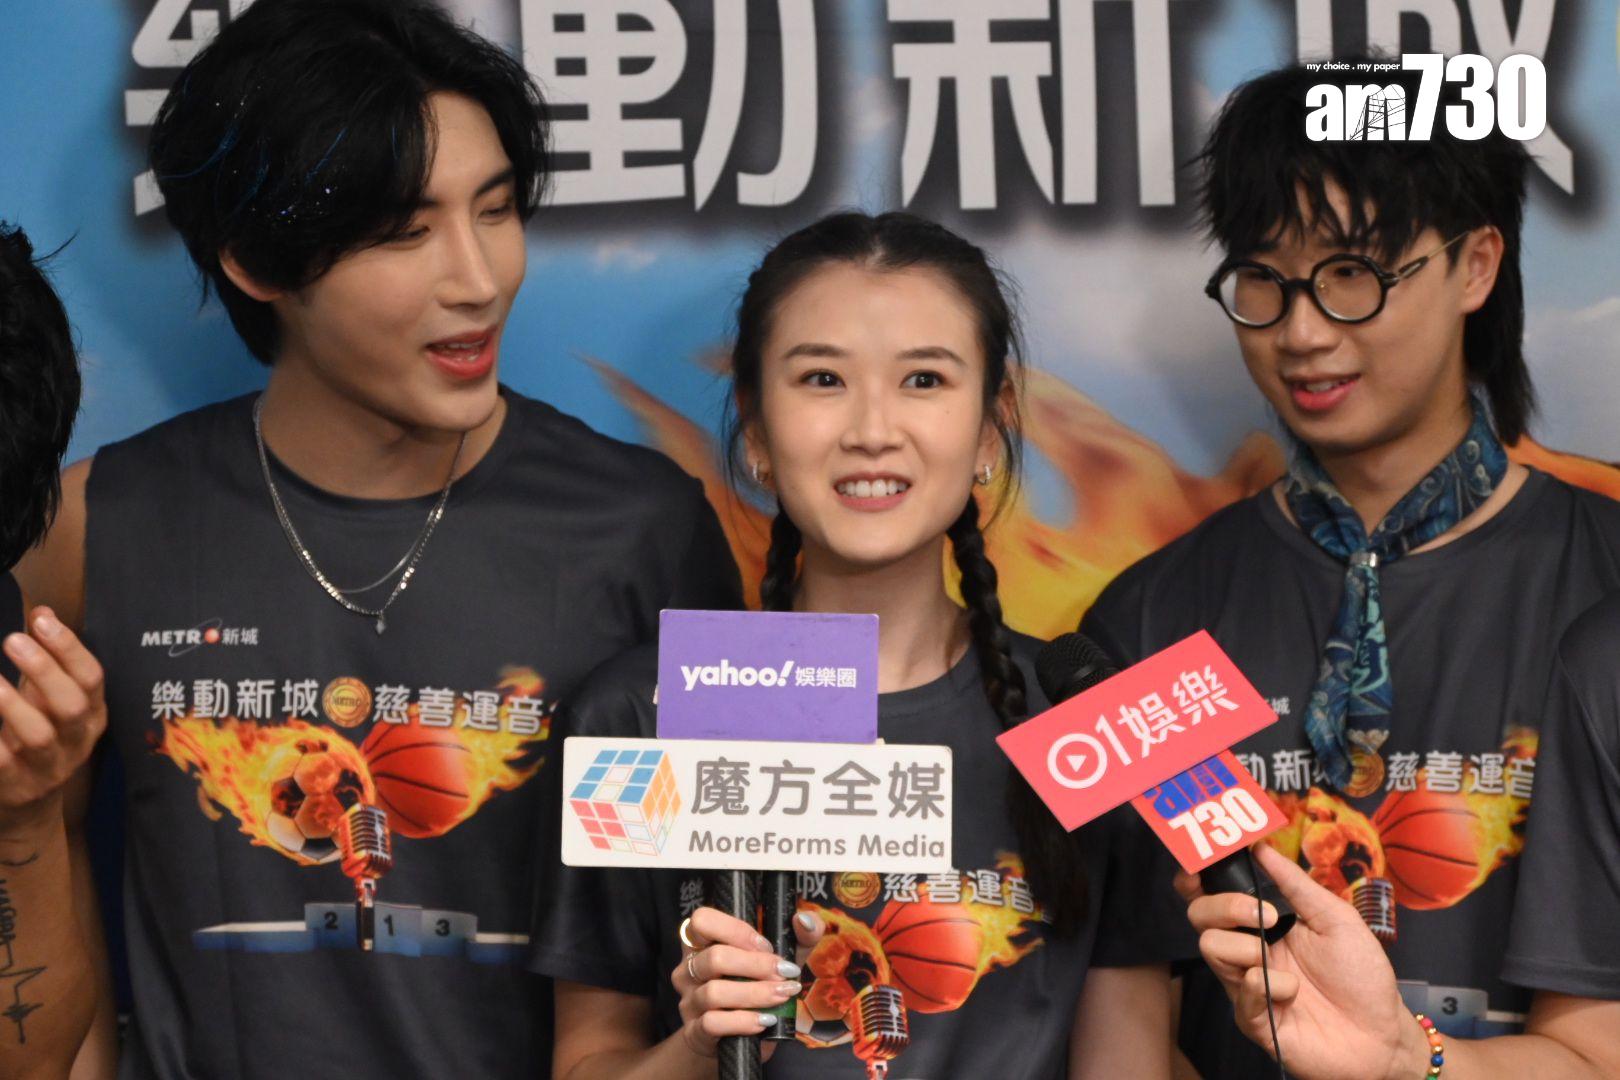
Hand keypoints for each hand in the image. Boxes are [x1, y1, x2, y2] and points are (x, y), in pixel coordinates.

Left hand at [0, 608, 106, 833]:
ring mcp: (48, 768)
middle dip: (46, 671)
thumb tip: (42, 610)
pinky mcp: (17, 787)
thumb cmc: (37, 736)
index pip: (91, 678)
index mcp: (92, 714)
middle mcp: (77, 741)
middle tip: (13, 640)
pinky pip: (0, 763)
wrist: (27, 805)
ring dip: (14, 706)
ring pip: (38, 736)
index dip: (68, 648)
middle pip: (72, 706)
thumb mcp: (48, 698)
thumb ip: (49, 660)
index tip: (41, 619)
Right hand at [671, 904, 823, 1060]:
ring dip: (756, 993)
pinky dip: (744, 1021)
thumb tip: (804, 921)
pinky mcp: (695, 1033)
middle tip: (784, 974)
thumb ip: (799, 936)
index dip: (735, 930)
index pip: (702, 920)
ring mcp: (689, 1002)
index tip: (766, 945)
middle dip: (757, 965)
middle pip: (714, 957)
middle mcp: (689, 969)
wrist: (742, 1039)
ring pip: (714, 992)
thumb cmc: (759, 989)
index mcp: (702, 943)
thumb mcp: (781, 960)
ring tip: (782, 996)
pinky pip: (713, 1023)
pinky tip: (766, 1020)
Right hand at [1176, 844, 1430, 1079]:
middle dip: (1225, 906)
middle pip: (1200, 915)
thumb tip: (1263, 847)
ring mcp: (1245, 985)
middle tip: (1264, 916)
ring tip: (1281, 963)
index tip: (1204, 865)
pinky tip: (1293, 994)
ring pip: (1210, 948)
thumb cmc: (1361, 976)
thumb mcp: (1336, 919)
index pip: (1215, 895)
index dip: (1198, 877)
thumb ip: (1297, 885)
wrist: (1381, 1033)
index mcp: (1263, 924)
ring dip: (1245, 947)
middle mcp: (1247, 951)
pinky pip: (1240, 992)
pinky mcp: (1252, 1018)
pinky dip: (1268, 987)